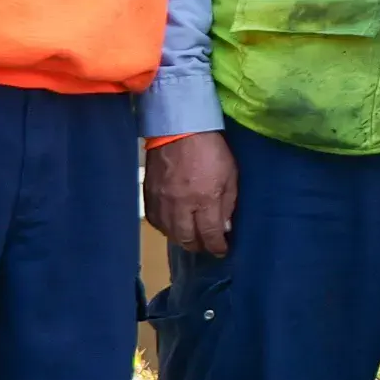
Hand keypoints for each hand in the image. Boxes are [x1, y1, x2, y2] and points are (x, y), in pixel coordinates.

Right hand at [146, 133, 238, 257]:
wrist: (179, 129)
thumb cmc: (211, 150)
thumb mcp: (231, 175)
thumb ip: (228, 204)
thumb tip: (224, 228)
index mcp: (205, 199)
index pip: (209, 235)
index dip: (216, 247)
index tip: (222, 250)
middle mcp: (181, 205)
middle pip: (186, 239)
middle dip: (199, 246)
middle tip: (206, 245)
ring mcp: (162, 201)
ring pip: (169, 233)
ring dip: (182, 239)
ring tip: (192, 237)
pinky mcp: (149, 195)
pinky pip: (155, 221)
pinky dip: (165, 228)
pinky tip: (173, 226)